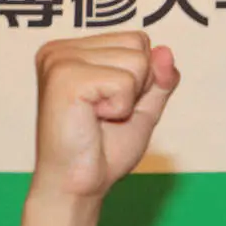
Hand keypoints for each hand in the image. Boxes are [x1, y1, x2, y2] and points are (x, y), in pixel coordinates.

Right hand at [20, 31, 179, 225]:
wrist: (80, 185)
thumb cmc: (105, 150)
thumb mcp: (143, 109)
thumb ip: (159, 80)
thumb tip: (166, 50)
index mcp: (75, 50)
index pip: (138, 41)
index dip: (142, 79)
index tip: (113, 106)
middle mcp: (62, 48)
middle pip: (139, 45)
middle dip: (137, 87)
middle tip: (105, 115)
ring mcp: (59, 59)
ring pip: (136, 61)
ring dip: (127, 99)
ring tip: (98, 118)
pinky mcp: (64, 76)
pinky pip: (124, 82)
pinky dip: (120, 108)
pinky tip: (92, 120)